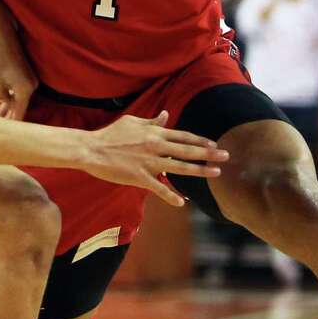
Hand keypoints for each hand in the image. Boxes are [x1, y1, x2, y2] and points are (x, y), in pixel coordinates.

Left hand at [0, 34, 36, 119]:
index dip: (13, 125)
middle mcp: (30, 84)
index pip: (20, 113)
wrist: (0, 35)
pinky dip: (3, 92)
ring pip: (15, 95)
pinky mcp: (21, 70)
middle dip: (8, 116)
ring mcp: (27, 77)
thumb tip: (6, 101)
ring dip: (4, 104)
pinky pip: (13, 86)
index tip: (8, 136)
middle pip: (18, 105)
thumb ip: (1, 98)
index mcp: (26, 90)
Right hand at [80, 112, 228, 206]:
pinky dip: (170, 196)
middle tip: (227, 156)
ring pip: (179, 168)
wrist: (91, 149)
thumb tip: (166, 115)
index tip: (214, 144)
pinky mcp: (139, 177)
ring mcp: (148, 163)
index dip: (200, 141)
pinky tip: (181, 203)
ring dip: (200, 171)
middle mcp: (155, 146)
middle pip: (187, 151)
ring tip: (216, 173)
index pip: (182, 136)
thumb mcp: (132, 122)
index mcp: (153, 133)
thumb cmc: (110, 134)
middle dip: (209, 154)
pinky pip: (158, 188)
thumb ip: (152, 121)